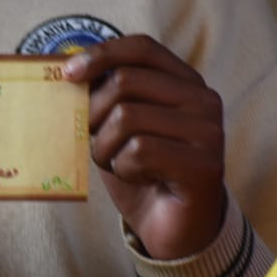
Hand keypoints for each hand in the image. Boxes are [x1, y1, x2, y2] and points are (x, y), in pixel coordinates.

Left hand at [62, 35, 225, 258]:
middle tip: (96, 143)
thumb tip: (67, 68)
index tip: (67, 74)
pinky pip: (138, 151)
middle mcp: (204, 100)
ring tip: (119, 164)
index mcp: (185, 82)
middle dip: (94, 113)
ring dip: (106, 148)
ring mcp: (208, 131)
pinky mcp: (204, 165)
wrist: (173, 229)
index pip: (141, 48)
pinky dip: (124, 169)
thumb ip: (105, 96)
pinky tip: (141, 179)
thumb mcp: (120, 127)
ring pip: (127, 117)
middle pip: (126, 82)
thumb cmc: (143, 173)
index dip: (101, 54)